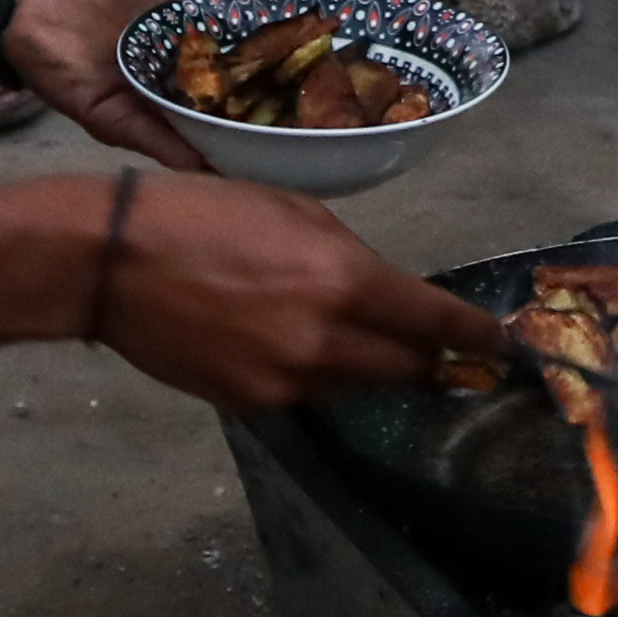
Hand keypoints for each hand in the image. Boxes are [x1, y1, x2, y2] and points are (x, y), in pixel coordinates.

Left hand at [0, 0, 303, 174]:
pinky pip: (161, 143)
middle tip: (327, 133)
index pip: (262, 55)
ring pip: (208, 130)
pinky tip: (220, 167)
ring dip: (241, 145)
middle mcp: (191, 77)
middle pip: (243, 102)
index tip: (346, 77)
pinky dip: (187, 155)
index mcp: (206, 36)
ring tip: (289, 162)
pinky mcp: (125, 124)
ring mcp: (159, 105)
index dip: (298, 65)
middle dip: (279, 117)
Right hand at [93, 172, 514, 406]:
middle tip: (445, 353)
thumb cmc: (202, 213)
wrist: (111, 261)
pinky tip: (284, 341)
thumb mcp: (293, 212)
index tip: (506, 348)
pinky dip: (312, 373)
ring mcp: (287, 382)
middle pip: (408, 370)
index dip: (478, 338)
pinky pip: (305, 393)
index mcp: (345, 282)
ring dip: (366, 365)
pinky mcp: (251, 404)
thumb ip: (350, 259)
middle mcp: (326, 342)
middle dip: (432, 361)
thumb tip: (386, 294)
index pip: (436, 323)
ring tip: (346, 334)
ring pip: (355, 384)